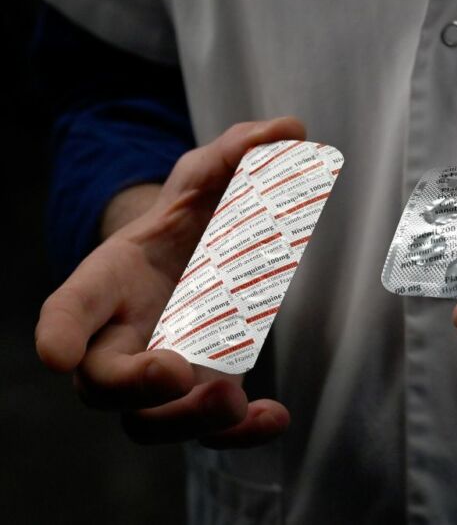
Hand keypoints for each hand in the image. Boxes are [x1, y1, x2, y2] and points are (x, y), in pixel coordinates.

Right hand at [35, 118, 305, 446]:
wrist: (198, 258)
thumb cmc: (190, 222)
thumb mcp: (210, 179)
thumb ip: (240, 154)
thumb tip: (291, 129)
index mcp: (111, 280)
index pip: (71, 307)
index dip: (60, 330)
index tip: (56, 352)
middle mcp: (123, 335)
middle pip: (100, 381)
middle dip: (131, 385)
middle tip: (177, 372)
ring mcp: (158, 374)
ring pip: (147, 423)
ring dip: (186, 421)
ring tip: (232, 399)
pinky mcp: (199, 394)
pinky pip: (205, 433)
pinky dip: (236, 435)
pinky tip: (274, 416)